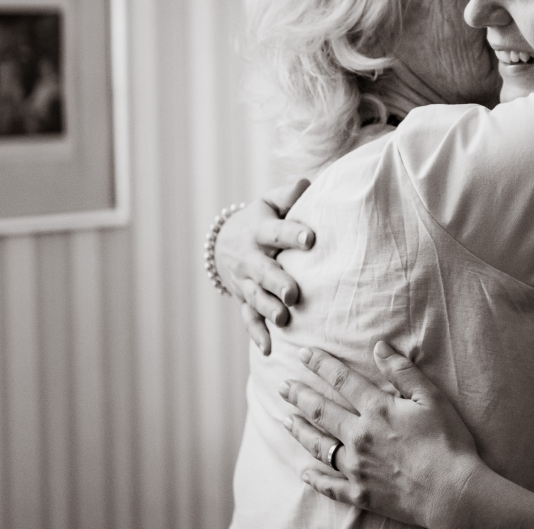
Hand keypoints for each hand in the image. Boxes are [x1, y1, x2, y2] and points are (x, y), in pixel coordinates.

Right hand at [217, 178, 313, 354]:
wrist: (222, 243)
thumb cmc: (261, 219)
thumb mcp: (269, 202)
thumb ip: (288, 194)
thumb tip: (308, 184)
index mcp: (260, 231)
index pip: (277, 231)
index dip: (292, 234)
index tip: (311, 238)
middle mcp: (250, 258)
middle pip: (263, 270)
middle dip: (277, 282)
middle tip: (293, 292)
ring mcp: (245, 281)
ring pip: (255, 297)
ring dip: (268, 309)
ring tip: (284, 320)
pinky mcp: (243, 300)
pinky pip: (248, 319)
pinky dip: (257, 334)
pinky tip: (269, 349)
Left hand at [279, 342, 483, 528]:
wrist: (453, 493)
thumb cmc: (448, 442)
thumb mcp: (431, 398)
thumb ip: (403, 372)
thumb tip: (379, 347)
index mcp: (377, 409)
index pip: (342, 380)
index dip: (321, 364)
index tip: (304, 352)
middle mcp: (359, 436)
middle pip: (321, 410)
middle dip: (300, 395)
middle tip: (283, 385)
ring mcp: (356, 467)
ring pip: (319, 445)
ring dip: (300, 430)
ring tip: (285, 419)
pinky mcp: (360, 493)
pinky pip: (329, 485)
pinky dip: (315, 478)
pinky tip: (304, 471)